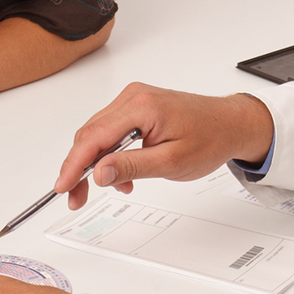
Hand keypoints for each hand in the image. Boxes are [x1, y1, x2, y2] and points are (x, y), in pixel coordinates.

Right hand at [55, 83, 273, 209]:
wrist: (231, 124)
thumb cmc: (210, 138)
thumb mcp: (171, 161)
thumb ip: (131, 166)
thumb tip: (99, 173)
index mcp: (142, 106)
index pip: (94, 137)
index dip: (74, 165)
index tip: (63, 186)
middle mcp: (134, 96)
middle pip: (90, 134)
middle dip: (80, 168)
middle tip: (78, 197)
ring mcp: (135, 98)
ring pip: (98, 133)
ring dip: (97, 162)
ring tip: (114, 186)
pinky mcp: (138, 105)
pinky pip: (111, 129)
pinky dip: (110, 152)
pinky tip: (122, 172)